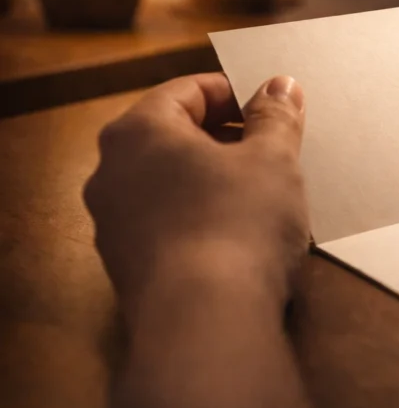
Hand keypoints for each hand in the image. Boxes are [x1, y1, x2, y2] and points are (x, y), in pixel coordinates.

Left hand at [84, 73, 308, 321]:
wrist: (205, 322)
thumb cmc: (239, 221)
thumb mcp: (273, 159)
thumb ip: (275, 116)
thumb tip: (279, 85)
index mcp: (139, 130)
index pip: (188, 89)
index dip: (236, 93)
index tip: (274, 111)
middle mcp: (110, 171)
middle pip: (173, 135)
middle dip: (225, 137)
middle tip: (273, 150)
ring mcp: (112, 223)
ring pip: (167, 182)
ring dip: (211, 179)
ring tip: (260, 193)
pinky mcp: (125, 267)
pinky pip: (165, 223)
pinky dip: (198, 216)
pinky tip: (238, 235)